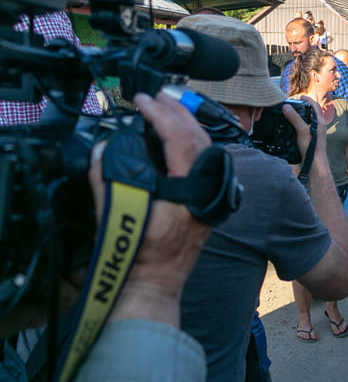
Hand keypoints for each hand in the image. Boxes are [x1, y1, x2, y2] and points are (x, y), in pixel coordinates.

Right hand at [102, 93, 213, 324]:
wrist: (154, 285)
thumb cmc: (138, 256)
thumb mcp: (116, 214)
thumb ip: (107, 178)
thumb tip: (105, 148)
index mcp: (189, 189)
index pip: (179, 138)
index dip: (160, 114)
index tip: (142, 100)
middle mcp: (205, 189)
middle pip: (199, 137)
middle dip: (177, 111)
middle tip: (155, 96)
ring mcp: (210, 195)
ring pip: (205, 148)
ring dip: (185, 125)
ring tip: (165, 108)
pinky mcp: (206, 201)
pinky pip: (204, 162)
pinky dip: (190, 144)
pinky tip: (176, 138)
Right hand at [283, 96, 326, 160]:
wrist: (315, 164)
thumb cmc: (312, 148)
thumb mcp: (302, 130)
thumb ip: (294, 118)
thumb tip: (286, 106)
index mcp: (319, 122)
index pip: (315, 106)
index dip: (308, 100)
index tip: (301, 96)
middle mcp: (319, 127)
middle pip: (312, 114)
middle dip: (304, 108)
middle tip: (294, 105)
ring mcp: (316, 134)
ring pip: (309, 122)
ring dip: (301, 117)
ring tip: (291, 115)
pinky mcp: (312, 141)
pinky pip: (306, 130)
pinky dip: (300, 127)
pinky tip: (292, 129)